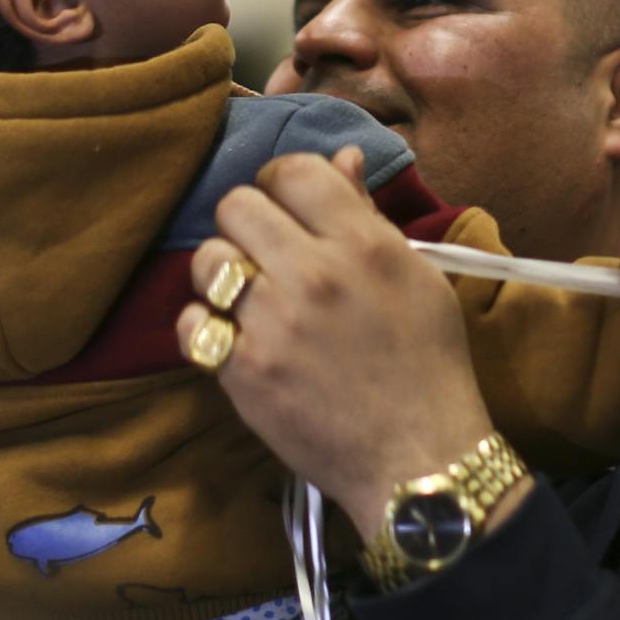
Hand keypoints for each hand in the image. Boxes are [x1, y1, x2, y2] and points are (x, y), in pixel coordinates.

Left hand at [174, 147, 494, 538]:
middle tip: (269, 254)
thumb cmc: (429, 366)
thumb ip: (371, 217)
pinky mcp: (242, 373)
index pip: (294, 171)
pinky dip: (207, 328)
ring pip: (207, 260)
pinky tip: (237, 339)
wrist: (418, 459)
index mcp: (363, 245)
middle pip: (237, 205)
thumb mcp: (418, 279)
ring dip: (224, 273)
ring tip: (251, 299)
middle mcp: (313, 274)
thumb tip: (343, 159)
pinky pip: (190, 324)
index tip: (292, 211)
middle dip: (250, 224)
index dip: (286, 184)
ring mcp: (271, 324)